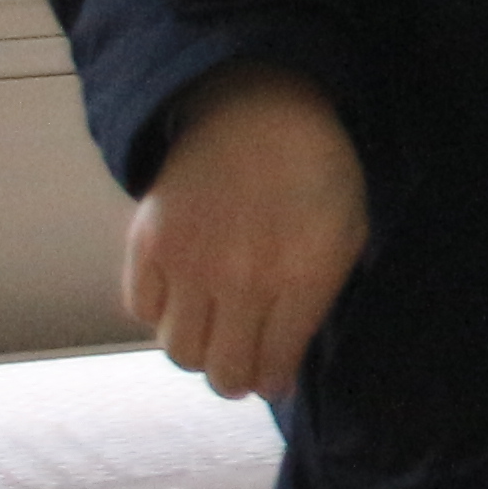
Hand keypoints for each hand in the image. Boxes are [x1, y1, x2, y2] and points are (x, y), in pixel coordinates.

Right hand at [122, 62, 368, 400]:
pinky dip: (161, 311)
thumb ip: (316, 305)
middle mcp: (242, 280)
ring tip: (213, 324)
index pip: (272, 368)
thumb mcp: (345, 237)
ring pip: (179, 350)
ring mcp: (191, 263)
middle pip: (221, 373)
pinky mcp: (149, 243)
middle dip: (234, 377)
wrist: (259, 109)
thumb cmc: (316, 174)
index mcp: (301, 280)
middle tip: (239, 359)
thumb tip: (280, 370)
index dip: (270, 380)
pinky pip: (142, 310)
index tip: (270, 373)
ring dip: (197, 348)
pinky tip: (185, 291)